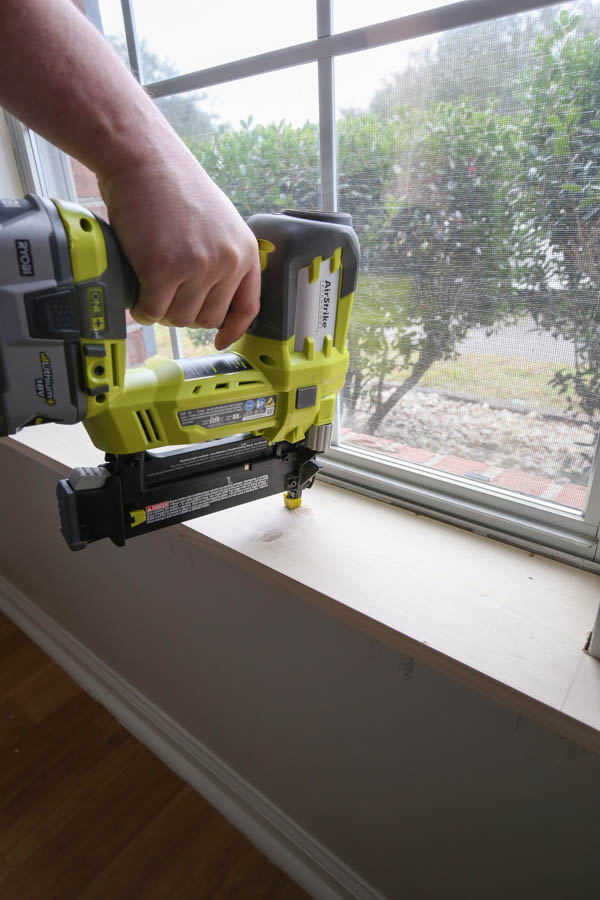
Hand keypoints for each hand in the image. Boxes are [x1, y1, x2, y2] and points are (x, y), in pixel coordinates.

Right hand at [98, 139, 260, 349]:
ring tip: (150, 289)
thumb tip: (211, 295)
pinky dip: (141, 309)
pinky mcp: (164, 270)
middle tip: (166, 296)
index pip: (247, 307)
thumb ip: (223, 257)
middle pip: (207, 318)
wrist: (144, 159)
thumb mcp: (220, 222)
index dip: (232, 330)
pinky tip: (137, 294)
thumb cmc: (173, 185)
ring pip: (179, 318)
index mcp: (245, 251)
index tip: (220, 339)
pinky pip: (152, 311)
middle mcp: (227, 262)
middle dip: (184, 313)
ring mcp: (197, 267)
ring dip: (161, 311)